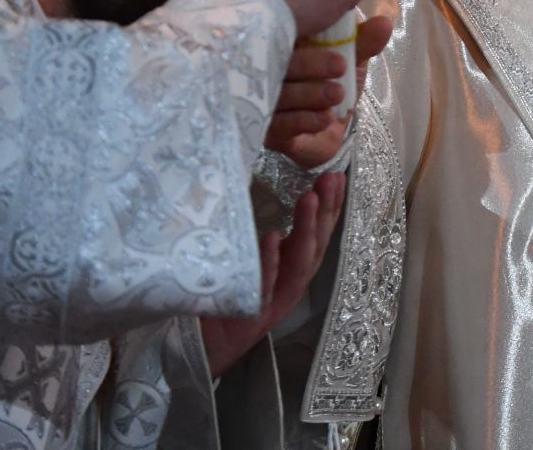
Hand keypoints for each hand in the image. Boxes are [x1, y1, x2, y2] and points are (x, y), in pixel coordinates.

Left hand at [200, 173, 345, 375]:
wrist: (196, 355)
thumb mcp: (244, 267)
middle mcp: (288, 287)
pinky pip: (262, 288)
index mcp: (289, 273)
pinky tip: (273, 237)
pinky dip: (269, 263)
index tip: (337, 177)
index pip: (317, 236)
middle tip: (331, 179)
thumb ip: (254, 241)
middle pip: (314, 246)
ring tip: (309, 198)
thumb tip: (253, 196)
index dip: (330, 208)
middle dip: (325, 212)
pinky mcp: (249, 318)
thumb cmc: (219, 305)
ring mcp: (271, 303)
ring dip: (306, 229)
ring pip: (297, 264)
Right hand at [266, 15, 392, 168]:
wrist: (328, 132)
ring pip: (278, 95)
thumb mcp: (353, 61)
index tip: (331, 33)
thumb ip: (363, 43)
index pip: (282, 31)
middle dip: (310, 64)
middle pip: (276, 63)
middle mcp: (264, 71)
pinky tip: (325, 118)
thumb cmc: (335, 85)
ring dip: (310, 93)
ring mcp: (261, 102)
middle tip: (340, 66)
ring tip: (337, 93)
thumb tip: (383, 23)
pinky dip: (304, 120)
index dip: (305, 29)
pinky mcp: (266, 131)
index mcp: (282, 45)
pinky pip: (279, 125)